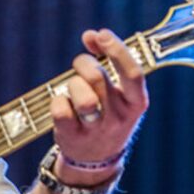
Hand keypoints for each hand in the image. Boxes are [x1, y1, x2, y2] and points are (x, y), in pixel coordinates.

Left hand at [48, 29, 147, 177]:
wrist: (96, 159)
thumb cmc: (107, 113)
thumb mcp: (117, 92)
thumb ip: (107, 60)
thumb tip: (91, 35)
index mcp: (136, 103)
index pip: (133, 74)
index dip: (117, 50)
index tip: (102, 34)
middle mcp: (120, 118)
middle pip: (98, 79)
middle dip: (83, 63)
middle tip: (79, 64)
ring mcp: (96, 130)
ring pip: (81, 97)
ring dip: (72, 84)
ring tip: (72, 88)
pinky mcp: (73, 137)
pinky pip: (60, 110)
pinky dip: (57, 100)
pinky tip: (62, 103)